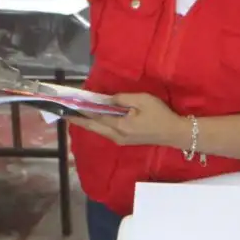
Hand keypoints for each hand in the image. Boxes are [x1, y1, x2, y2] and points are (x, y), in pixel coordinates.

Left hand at [69, 93, 187, 148]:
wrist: (174, 133)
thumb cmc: (160, 115)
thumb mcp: (142, 100)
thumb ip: (122, 99)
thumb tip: (107, 100)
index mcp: (120, 126)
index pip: (95, 116)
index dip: (82, 110)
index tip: (69, 105)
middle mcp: (116, 136)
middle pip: (93, 127)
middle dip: (78, 119)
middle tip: (65, 112)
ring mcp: (120, 140)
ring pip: (98, 130)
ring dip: (86, 122)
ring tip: (75, 114)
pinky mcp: (124, 140)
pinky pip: (105, 132)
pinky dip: (96, 124)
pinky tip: (92, 119)